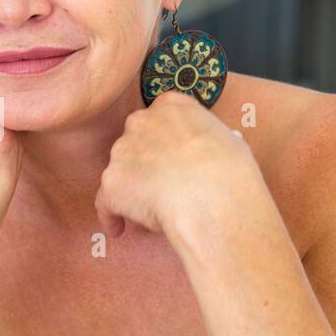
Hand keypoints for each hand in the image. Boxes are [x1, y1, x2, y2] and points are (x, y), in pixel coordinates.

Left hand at [93, 90, 264, 247]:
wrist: (213, 198)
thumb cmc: (230, 172)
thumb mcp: (228, 140)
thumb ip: (206, 141)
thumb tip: (209, 153)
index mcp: (172, 106)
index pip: (159, 119)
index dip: (163, 142)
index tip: (169, 157)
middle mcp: (142, 121)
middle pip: (135, 143)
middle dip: (143, 163)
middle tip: (159, 186)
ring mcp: (123, 151)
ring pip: (120, 172)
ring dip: (130, 189)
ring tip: (148, 211)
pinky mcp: (112, 183)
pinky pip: (105, 202)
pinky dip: (111, 216)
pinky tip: (119, 229)